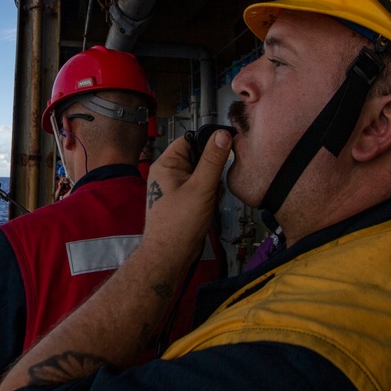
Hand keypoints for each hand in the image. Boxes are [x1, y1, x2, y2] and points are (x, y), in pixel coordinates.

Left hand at [143, 129, 231, 269]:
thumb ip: (213, 160)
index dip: (207, 142)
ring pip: (202, 174)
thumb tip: (222, 135)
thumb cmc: (178, 224)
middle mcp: (168, 173)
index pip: (189, 140)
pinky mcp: (182, 199)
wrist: (170, 254)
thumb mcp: (201, 187)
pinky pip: (200, 188)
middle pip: (198, 157)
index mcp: (166, 164)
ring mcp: (174, 187)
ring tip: (209, 198)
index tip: (225, 147)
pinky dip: (208, 195)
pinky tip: (208, 206)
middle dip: (211, 169)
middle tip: (213, 184)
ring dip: (211, 184)